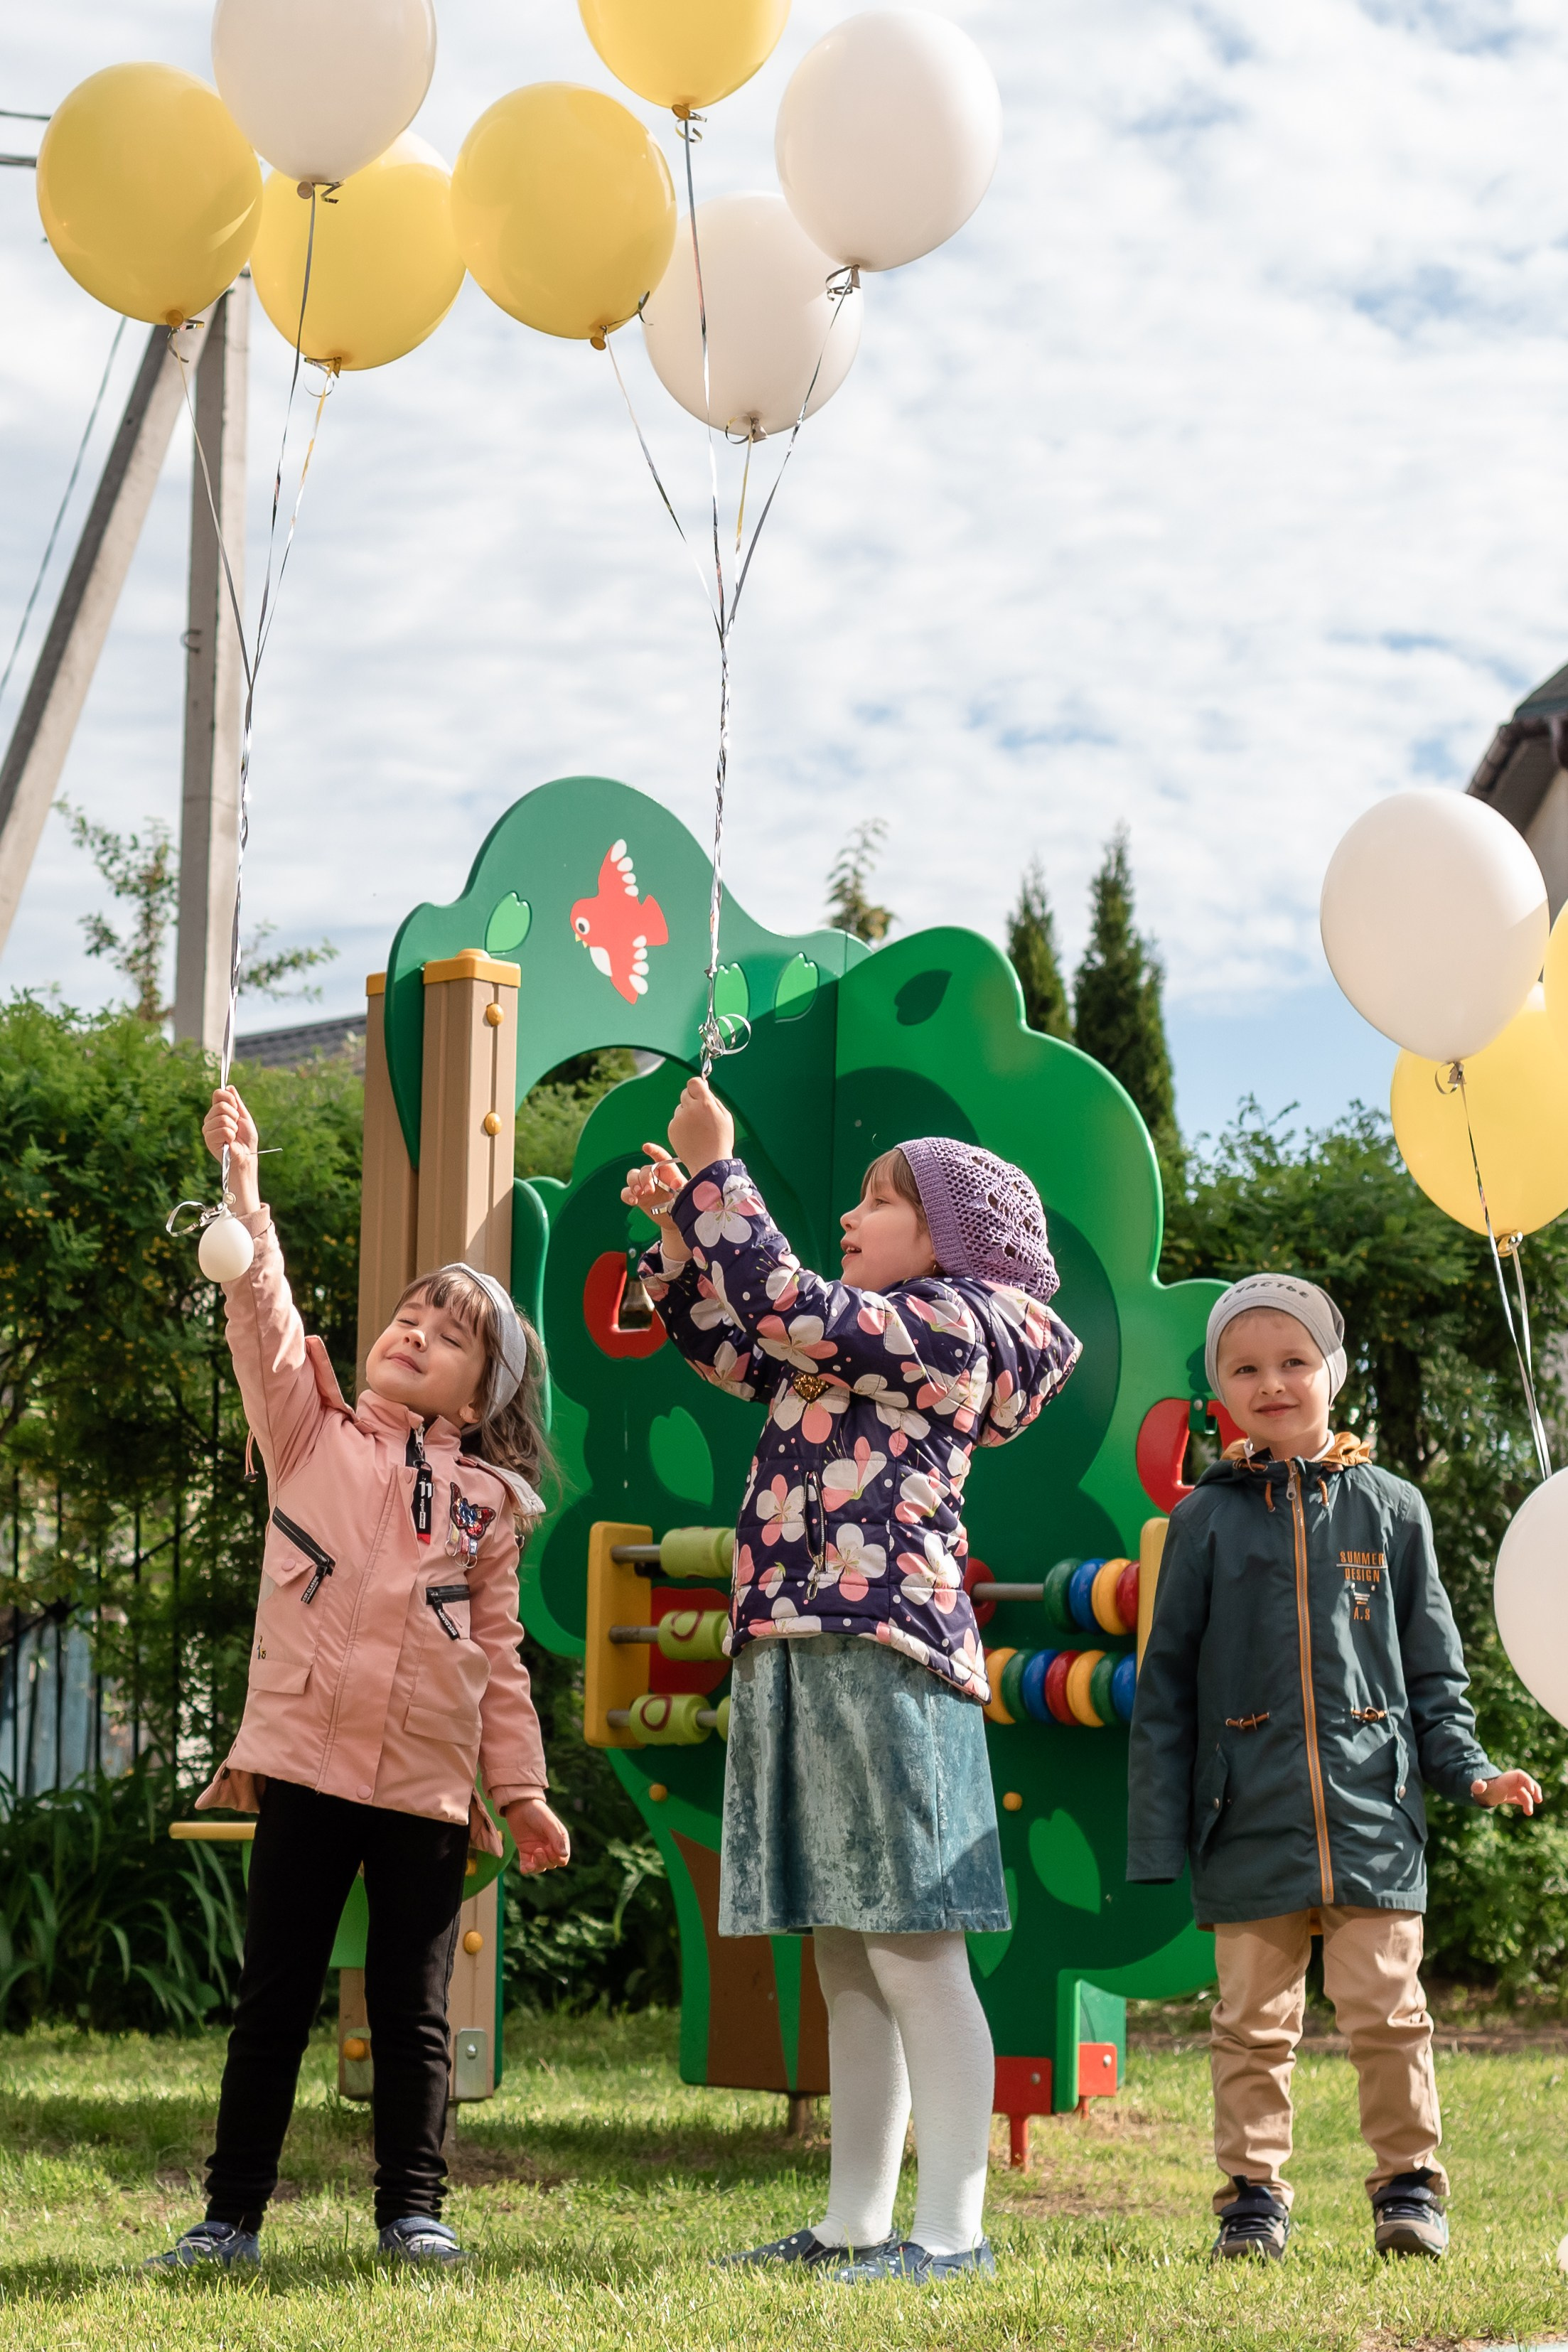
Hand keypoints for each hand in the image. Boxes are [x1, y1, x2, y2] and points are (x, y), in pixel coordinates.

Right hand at [202, 1085, 260, 1215]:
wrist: (247, 1155)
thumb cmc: (246, 1139)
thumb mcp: (244, 1116)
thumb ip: (236, 1102)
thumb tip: (229, 1086)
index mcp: (217, 1112)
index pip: (218, 1094)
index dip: (230, 1098)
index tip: (236, 1108)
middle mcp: (210, 1119)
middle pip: (221, 1105)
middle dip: (234, 1115)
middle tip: (236, 1126)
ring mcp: (208, 1129)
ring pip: (223, 1118)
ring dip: (233, 1127)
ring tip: (233, 1136)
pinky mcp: (209, 1139)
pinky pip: (223, 1129)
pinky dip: (231, 1135)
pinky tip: (230, 1141)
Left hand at [504, 1797, 571, 1872]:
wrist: (518, 1805)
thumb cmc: (537, 1811)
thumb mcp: (548, 1824)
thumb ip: (556, 1839)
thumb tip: (564, 1856)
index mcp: (559, 1839)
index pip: (563, 1858)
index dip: (557, 1858)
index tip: (548, 1848)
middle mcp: (549, 1846)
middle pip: (552, 1864)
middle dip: (546, 1861)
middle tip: (538, 1850)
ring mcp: (537, 1850)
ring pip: (541, 1867)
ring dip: (537, 1867)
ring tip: (532, 1858)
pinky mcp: (525, 1851)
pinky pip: (527, 1866)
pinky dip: (526, 1869)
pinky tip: (524, 1868)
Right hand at [621, 1146, 690, 1262]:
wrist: (677, 1221)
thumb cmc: (685, 1204)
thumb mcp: (688, 1196)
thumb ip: (683, 1188)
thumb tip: (675, 1182)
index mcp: (668, 1171)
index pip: (660, 1157)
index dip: (653, 1150)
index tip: (646, 1148)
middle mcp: (654, 1175)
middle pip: (644, 1169)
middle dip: (644, 1178)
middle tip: (649, 1190)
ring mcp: (644, 1186)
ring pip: (632, 1176)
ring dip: (634, 1183)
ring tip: (640, 1194)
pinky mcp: (637, 1197)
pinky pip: (626, 1192)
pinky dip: (627, 1195)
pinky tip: (633, 1201)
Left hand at [667, 1075, 734, 1173]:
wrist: (709, 1163)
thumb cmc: (720, 1140)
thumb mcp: (725, 1116)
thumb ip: (713, 1099)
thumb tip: (704, 1087)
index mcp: (705, 1104)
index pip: (693, 1082)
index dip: (697, 1087)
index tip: (699, 1093)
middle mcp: (690, 1109)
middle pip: (685, 1094)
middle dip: (692, 1101)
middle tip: (701, 1115)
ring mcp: (679, 1119)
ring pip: (680, 1108)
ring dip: (687, 1114)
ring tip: (698, 1130)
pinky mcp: (672, 1129)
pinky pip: (676, 1121)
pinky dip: (682, 1126)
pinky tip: (691, 1136)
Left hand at [1472, 1769, 1543, 1813]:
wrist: (1480, 1793)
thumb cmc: (1480, 1789)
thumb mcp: (1477, 1788)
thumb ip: (1478, 1786)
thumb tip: (1479, 1784)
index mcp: (1506, 1779)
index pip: (1520, 1775)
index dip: (1528, 1781)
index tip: (1531, 1791)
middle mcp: (1512, 1783)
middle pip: (1528, 1783)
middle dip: (1535, 1789)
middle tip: (1539, 1800)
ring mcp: (1513, 1789)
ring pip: (1526, 1794)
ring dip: (1529, 1802)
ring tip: (1528, 1813)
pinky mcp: (1513, 1796)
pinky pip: (1523, 1799)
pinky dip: (1527, 1805)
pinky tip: (1527, 1812)